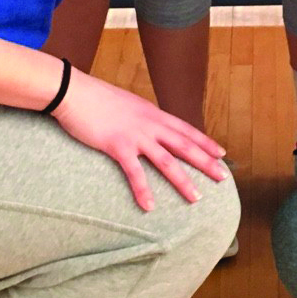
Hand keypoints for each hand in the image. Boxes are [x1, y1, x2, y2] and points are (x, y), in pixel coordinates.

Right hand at [55, 67, 226, 210]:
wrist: (73, 91)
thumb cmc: (96, 98)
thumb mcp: (127, 104)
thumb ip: (141, 116)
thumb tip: (149, 125)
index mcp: (153, 113)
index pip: (186, 129)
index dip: (205, 142)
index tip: (222, 153)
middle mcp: (150, 123)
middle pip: (184, 145)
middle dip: (205, 162)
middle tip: (223, 177)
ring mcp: (135, 135)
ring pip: (166, 161)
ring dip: (182, 181)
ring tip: (196, 198)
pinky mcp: (117, 145)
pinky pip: (134, 172)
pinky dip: (143, 190)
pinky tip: (150, 206)